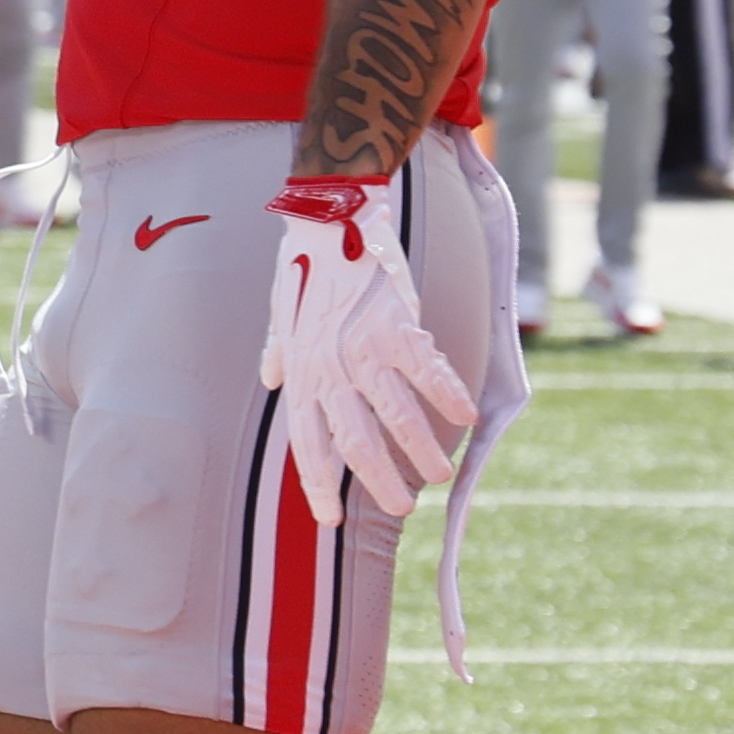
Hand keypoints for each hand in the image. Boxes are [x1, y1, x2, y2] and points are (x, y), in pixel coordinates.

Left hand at [259, 178, 476, 527]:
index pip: (307, 442)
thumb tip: (270, 379)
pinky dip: (447, 396)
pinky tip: (464, 418)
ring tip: (438, 475)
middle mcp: (329, 367)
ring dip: (419, 450)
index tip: (330, 519)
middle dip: (379, 480)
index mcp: (302, 371)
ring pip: (395, 416)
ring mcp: (363, 348)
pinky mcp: (396, 325)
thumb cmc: (305, 265)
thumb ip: (279, 351)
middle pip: (355, 441)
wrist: (329, 214)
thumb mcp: (281, 313)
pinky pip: (426, 372)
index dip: (317, 484)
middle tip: (402, 505)